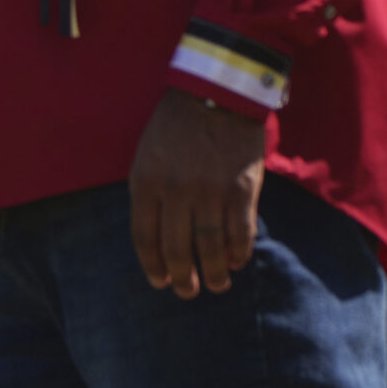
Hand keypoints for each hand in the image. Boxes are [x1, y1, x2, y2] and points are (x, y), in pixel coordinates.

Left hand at [128, 89, 264, 298]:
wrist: (215, 95)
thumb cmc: (175, 126)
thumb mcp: (147, 155)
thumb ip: (150, 193)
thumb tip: (157, 235)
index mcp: (145, 182)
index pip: (144, 237)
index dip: (153, 265)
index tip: (159, 282)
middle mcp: (175, 192)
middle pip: (177, 249)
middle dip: (182, 277)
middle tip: (188, 292)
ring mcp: (210, 192)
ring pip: (210, 248)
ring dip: (214, 273)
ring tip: (217, 285)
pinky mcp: (242, 191)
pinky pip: (240, 234)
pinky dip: (239, 252)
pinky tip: (237, 261)